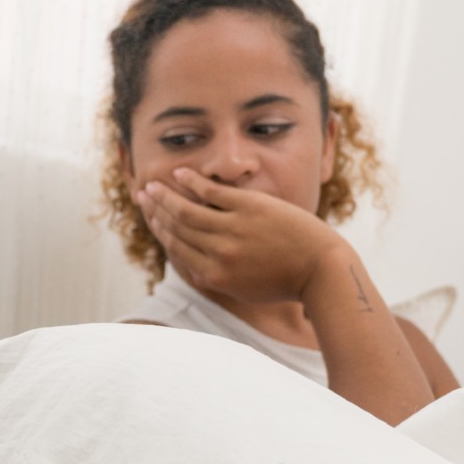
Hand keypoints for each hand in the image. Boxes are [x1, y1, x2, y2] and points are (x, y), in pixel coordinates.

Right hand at [136, 168, 347, 305]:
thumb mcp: (245, 290)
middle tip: (143, 196)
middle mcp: (218, 254)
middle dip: (156, 211)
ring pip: (187, 210)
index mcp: (214, 276)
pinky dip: (192, 182)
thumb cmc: (286, 282)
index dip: (160, 231)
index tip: (151, 217)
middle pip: (177, 228)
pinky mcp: (249, 208)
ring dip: (165, 196)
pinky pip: (211, 192)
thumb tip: (195, 268)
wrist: (320, 270)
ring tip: (153, 185)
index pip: (177, 249)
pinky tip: (180, 174)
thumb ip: (218, 278)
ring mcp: (233, 230)